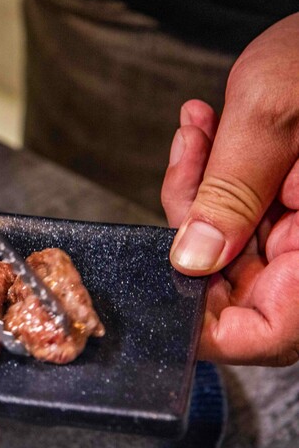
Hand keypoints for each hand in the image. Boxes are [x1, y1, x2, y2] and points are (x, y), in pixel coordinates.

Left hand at [162, 94, 298, 365]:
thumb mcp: (276, 114)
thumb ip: (230, 192)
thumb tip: (191, 260)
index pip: (268, 333)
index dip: (210, 328)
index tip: (162, 292)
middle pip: (233, 285)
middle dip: (190, 228)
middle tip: (187, 168)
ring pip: (225, 243)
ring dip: (199, 189)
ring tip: (200, 133)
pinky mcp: (292, 205)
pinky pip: (238, 210)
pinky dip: (213, 174)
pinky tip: (206, 130)